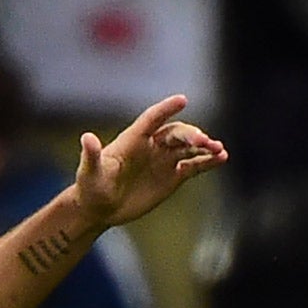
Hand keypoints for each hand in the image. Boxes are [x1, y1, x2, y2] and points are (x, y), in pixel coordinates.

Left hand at [74, 96, 227, 229]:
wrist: (99, 208)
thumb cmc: (91, 188)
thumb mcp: (89, 173)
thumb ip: (91, 155)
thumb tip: (86, 137)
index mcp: (133, 139)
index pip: (152, 119)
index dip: (166, 109)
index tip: (182, 99)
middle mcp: (152, 145)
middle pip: (176, 133)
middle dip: (191, 136)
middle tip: (203, 142)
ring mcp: (164, 159)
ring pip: (189, 148)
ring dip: (204, 147)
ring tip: (218, 150)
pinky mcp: (172, 176)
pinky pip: (193, 165)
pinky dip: (207, 162)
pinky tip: (221, 159)